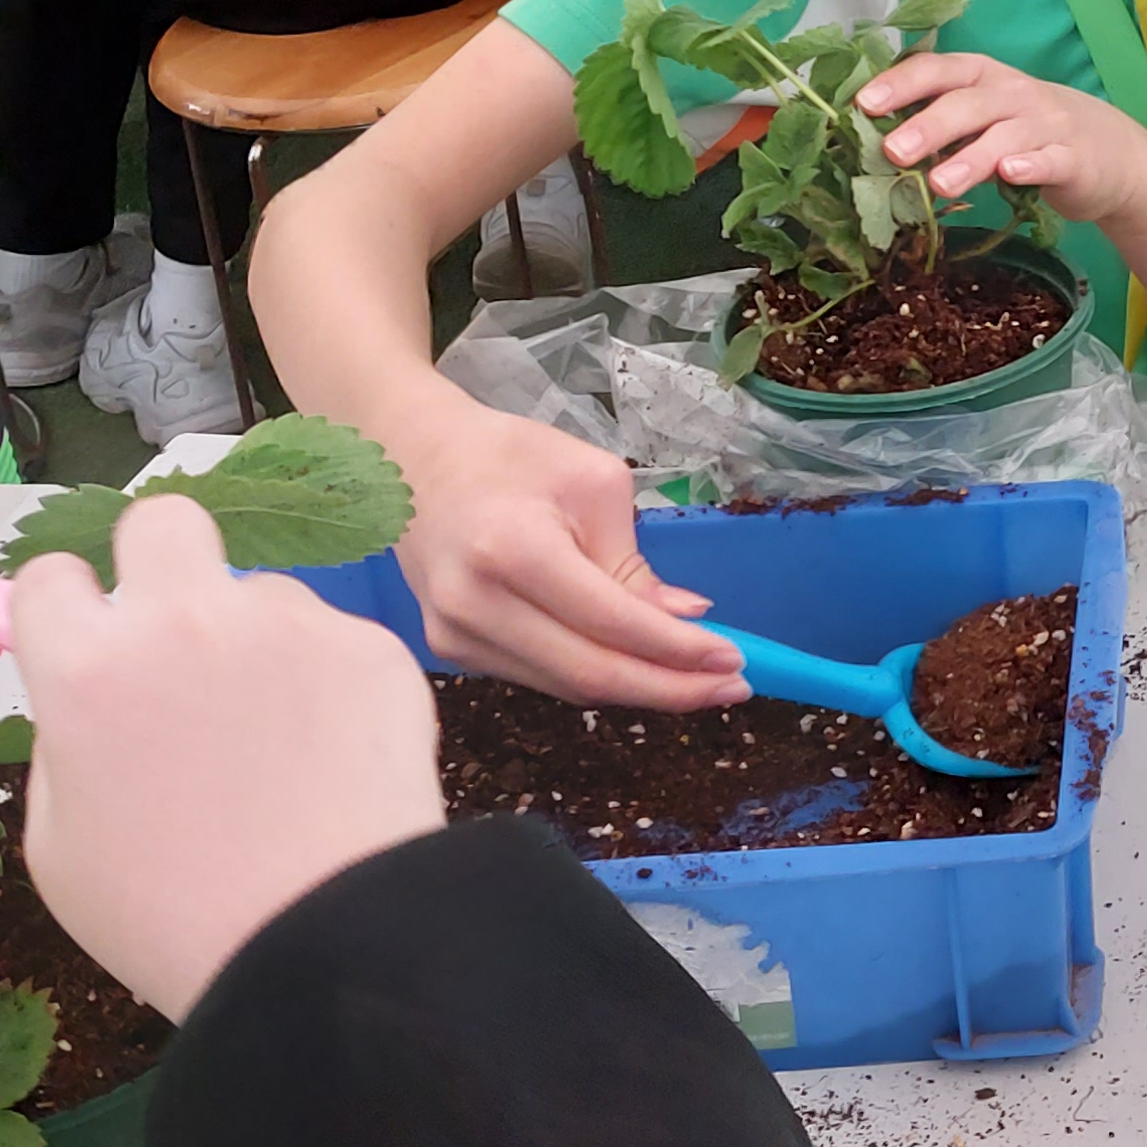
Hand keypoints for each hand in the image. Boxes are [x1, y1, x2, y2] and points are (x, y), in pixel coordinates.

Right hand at [9, 497, 447, 1018]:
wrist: (323, 943)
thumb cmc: (170, 917)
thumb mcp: (59, 845)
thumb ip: (64, 742)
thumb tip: (83, 694)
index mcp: (87, 667)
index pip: (51, 574)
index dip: (65, 609)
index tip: (83, 639)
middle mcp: (183, 619)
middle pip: (161, 518)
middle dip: (158, 562)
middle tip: (176, 632)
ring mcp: (287, 622)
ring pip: (259, 590)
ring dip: (255, 639)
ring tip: (274, 741)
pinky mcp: (371, 644)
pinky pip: (333, 639)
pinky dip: (328, 682)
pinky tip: (333, 757)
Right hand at [390, 402, 750, 708]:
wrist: (413, 459)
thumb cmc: (510, 457)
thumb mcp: (592, 485)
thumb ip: (633, 563)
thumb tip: (686, 620)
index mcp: (511, 549)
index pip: (610, 624)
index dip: (677, 653)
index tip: (733, 662)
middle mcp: (473, 604)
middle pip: (588, 675)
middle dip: (670, 689)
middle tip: (732, 689)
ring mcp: (454, 635)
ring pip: (566, 686)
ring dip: (638, 689)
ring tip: (697, 681)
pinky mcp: (450, 649)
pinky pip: (540, 676)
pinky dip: (595, 675)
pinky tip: (638, 665)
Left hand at [867, 52, 1146, 227]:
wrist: (1112, 154)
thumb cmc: (1029, 133)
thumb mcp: (984, 118)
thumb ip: (938, 123)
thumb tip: (869, 142)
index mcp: (984, 77)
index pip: (939, 70)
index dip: (901, 84)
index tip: (864, 104)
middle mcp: (1014, 93)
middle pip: (968, 103)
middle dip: (928, 126)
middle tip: (892, 153)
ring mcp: (1047, 124)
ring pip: (1005, 136)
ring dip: (970, 158)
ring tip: (938, 185)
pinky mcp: (1075, 158)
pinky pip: (1051, 159)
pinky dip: (1031, 165)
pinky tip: (1011, 174)